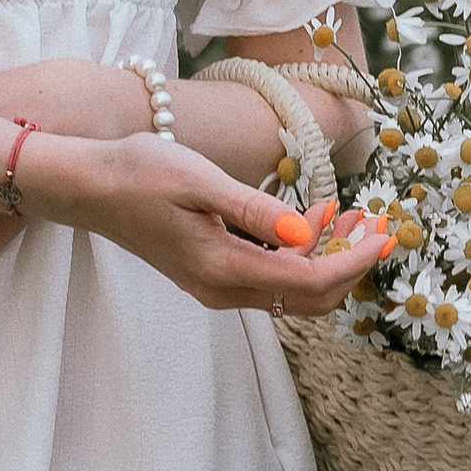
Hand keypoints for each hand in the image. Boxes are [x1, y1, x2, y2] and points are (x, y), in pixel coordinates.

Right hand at [31, 131, 391, 315]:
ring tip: (349, 214)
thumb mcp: (198, 179)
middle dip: (350, 264)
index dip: (355, 260)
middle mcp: (222, 289)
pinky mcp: (208, 275)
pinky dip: (299, 255)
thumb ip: (254, 209)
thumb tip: (306, 232)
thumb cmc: (137, 172)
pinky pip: (268, 278)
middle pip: (307, 299)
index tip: (386, 232)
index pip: (310, 281)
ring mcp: (214, 287)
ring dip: (327, 259)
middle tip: (376, 223)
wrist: (84, 187)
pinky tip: (307, 218)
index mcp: (224, 268)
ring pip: (290, 291)